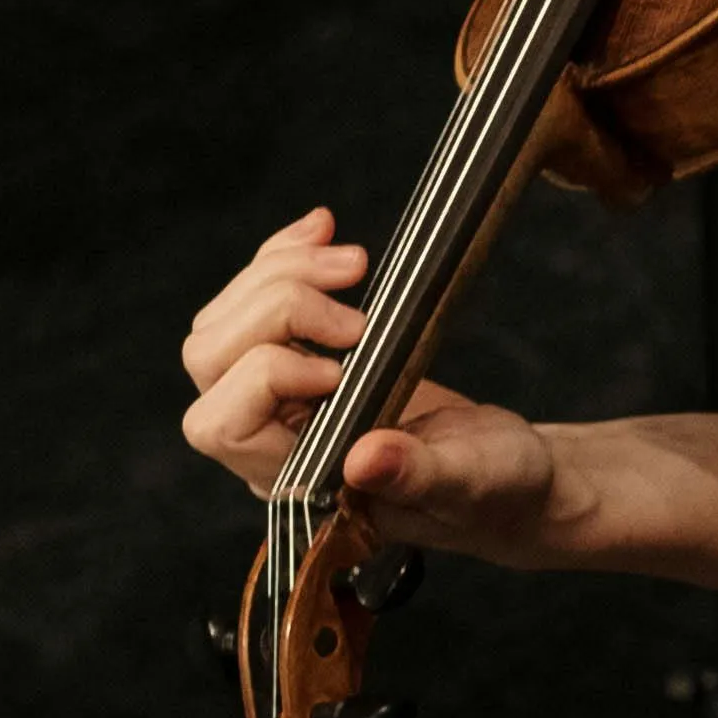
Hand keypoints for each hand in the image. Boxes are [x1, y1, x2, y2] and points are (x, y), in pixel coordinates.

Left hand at [179, 208, 566, 560]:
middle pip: (211, 360)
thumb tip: (365, 459)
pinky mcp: (300, 356)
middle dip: (276, 308)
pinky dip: (283, 256)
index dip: (266, 376)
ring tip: (354, 260)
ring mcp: (280, 396)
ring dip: (278, 274)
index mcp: (302, 483)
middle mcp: (274, 440)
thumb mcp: (472, 481)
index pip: (225, 425)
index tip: (343, 367)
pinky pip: (257, 298)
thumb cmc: (493, 487)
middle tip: (357, 297)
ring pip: (224, 321)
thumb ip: (419, 475)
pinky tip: (324, 230)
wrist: (507, 470)